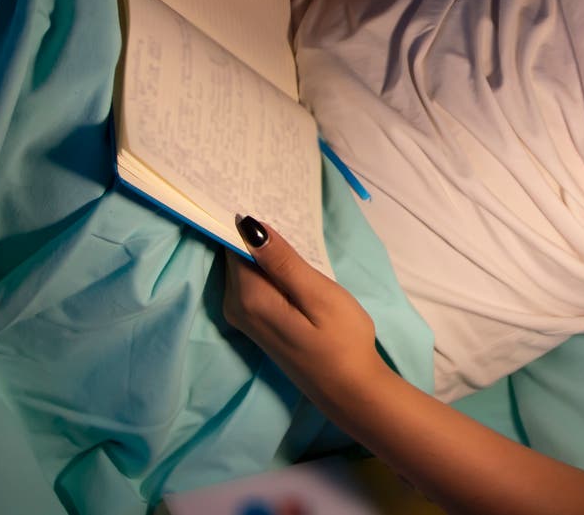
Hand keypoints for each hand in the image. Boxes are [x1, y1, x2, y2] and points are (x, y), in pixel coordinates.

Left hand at [222, 215, 386, 402]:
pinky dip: (267, 267)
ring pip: (245, 268)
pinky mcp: (256, 322)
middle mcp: (235, 307)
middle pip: (236, 255)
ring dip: (263, 249)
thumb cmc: (343, 342)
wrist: (351, 390)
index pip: (232, 243)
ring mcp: (244, 317)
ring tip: (290, 227)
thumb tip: (248, 224)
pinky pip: (253, 283)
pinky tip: (290, 260)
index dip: (245, 220)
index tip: (261, 193)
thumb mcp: (319, 295)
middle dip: (254, 232)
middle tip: (281, 203)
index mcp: (248, 298)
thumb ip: (283, 261)